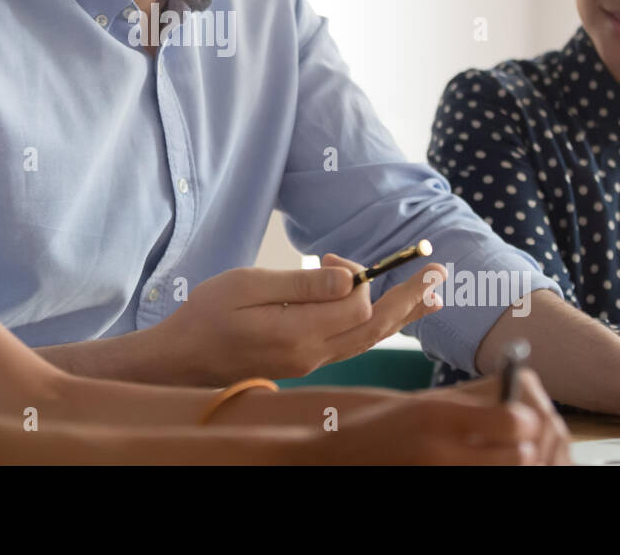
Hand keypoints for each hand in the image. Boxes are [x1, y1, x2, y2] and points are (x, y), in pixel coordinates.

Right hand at [155, 255, 445, 385]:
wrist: (181, 361)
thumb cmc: (206, 315)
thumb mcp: (246, 286)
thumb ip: (300, 284)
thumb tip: (348, 277)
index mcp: (298, 332)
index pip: (356, 303)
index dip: (356, 274)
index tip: (327, 256)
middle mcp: (312, 354)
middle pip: (375, 326)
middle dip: (409, 297)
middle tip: (438, 271)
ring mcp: (310, 363)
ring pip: (369, 339)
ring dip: (403, 315)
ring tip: (432, 296)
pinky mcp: (304, 363)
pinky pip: (353, 345)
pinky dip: (378, 326)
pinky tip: (391, 316)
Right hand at [318, 368, 570, 463]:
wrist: (337, 457)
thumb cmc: (382, 428)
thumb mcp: (422, 405)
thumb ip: (468, 408)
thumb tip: (520, 415)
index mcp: (436, 413)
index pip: (511, 421)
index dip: (526, 423)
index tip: (522, 422)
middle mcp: (439, 447)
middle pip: (518, 457)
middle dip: (525, 453)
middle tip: (518, 448)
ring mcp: (437, 475)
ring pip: (504, 474)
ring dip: (508, 468)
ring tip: (498, 458)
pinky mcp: (433, 488)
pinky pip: (482, 485)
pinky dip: (488, 477)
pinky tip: (477, 468)